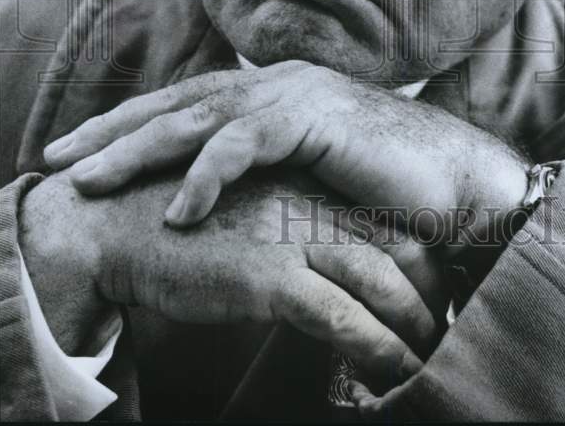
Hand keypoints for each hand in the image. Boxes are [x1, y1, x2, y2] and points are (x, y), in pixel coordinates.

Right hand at [19, 165, 441, 384]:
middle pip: (402, 248)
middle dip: (432, 297)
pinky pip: (343, 317)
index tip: (435, 298)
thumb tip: (314, 266)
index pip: (389, 223)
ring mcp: (296, 237)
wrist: (117, 225)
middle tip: (446, 333)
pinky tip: (395, 375)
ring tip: (434, 361)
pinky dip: (377, 348)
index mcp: (311, 190)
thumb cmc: (179, 227)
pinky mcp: (272, 273)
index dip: (421, 263)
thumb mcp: (249, 215)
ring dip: (415, 328)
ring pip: (383, 283)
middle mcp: (313, 208)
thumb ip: (287, 227)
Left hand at [45, 62, 527, 245]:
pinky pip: (244, 145)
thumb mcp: (308, 175)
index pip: (186, 104)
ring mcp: (293, 94)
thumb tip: (220, 196)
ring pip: (197, 120)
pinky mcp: (312, 117)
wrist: (456, 182)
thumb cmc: (386, 186)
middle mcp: (275, 82)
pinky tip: (178, 211)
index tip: (81, 151)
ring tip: (88, 181)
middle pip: (176, 103)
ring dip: (137, 151)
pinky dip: (206, 176)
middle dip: (112, 130)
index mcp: (272, 91)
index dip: (131, 125)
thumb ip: (265, 170)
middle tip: (56, 157)